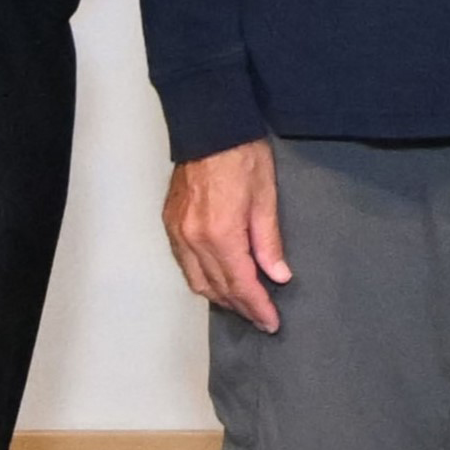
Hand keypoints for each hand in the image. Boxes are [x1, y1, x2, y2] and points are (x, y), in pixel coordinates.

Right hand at [163, 140, 290, 332]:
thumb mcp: (266, 198)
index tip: (270, 322)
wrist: (210, 127)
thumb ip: (269, 241)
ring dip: (219, 297)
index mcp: (221, 233)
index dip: (257, 307)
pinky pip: (184, 263)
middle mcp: (193, 238)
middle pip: (217, 287)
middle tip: (261, 318)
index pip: (241, 284)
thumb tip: (278, 275)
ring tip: (242, 305)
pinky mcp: (171, 222)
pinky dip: (201, 278)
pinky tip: (217, 280)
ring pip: (196, 280)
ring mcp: (178, 231)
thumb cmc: (242, 155)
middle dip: (240, 307)